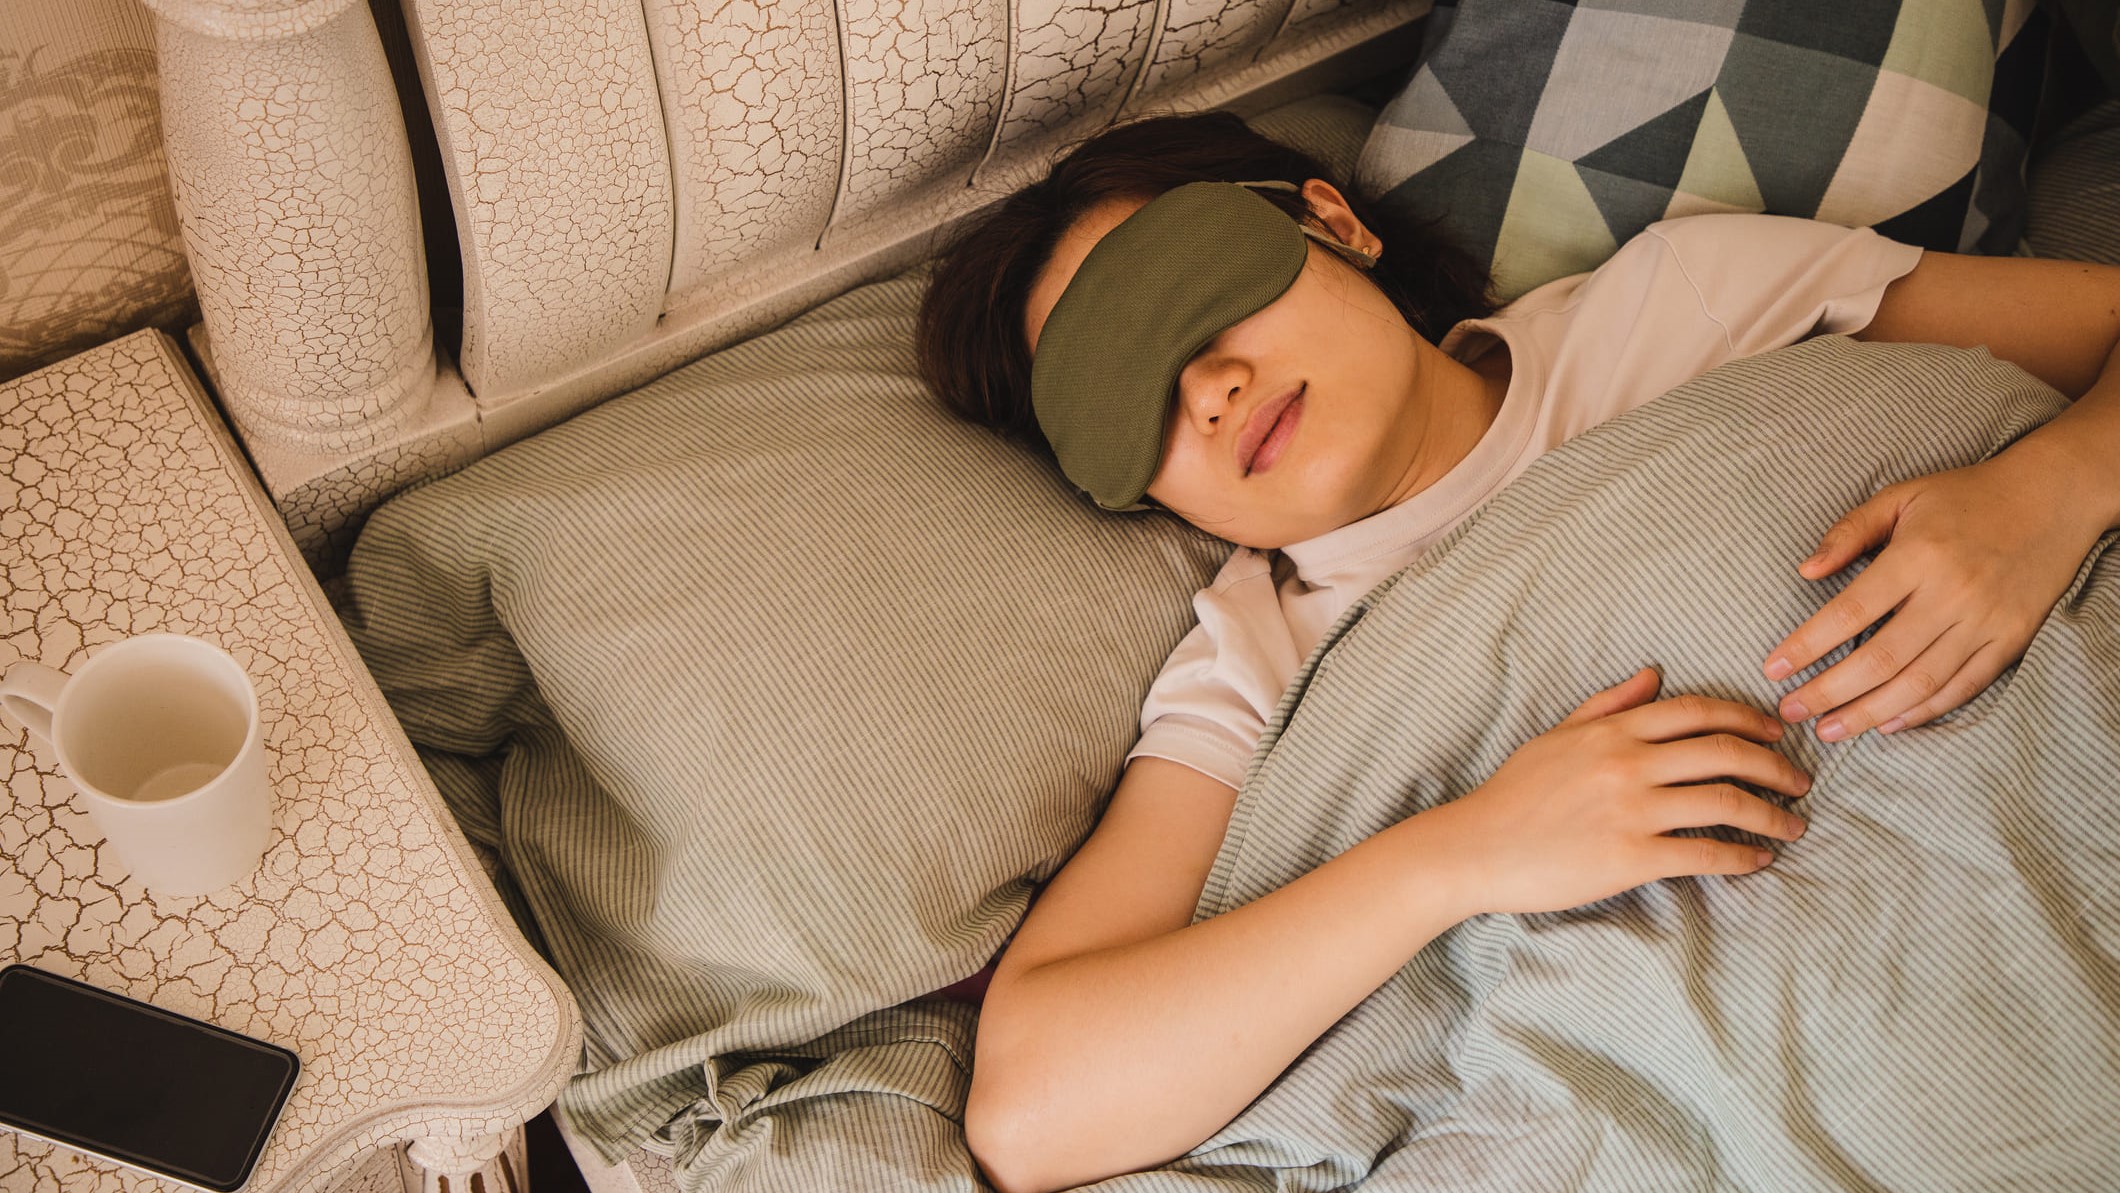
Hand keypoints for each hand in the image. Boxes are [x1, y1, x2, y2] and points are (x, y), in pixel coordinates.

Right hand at [1428, 668, 1810, 915]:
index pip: (1698, 711)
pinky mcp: (1631, 858)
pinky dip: (1743, 857)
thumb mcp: (1558, 734)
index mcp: (1613, 731)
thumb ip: (1609, 703)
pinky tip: (1759, 861)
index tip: (1776, 731)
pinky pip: (1705, 854)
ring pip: (1726, 803)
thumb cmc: (1515, 792)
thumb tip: (1655, 674)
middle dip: (1776, 765)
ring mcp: (1632, 811)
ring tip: (1794, 825)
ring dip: (1773, 815)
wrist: (1477, 846)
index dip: (1748, 718)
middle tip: (1800, 780)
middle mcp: (1629, 764)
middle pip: (1725, 753)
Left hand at [1762, 453, 2107, 740]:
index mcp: (1918, 555)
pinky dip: (1923, 710)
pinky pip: (1963, 687)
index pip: (1850, 612)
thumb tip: (1805, 571)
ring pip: (1920, 682)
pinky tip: (1887, 723)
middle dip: (1829, 692)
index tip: (1773, 669)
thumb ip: (1850, 532)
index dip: (1807, 646)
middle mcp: (1952, 593)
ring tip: (1829, 730)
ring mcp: (1985, 620)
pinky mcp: (2011, 639)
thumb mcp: (1901, 496)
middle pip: (1881, 658)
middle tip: (1790, 711)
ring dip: (1869, 713)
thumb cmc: (1964, 497)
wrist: (2051, 499)